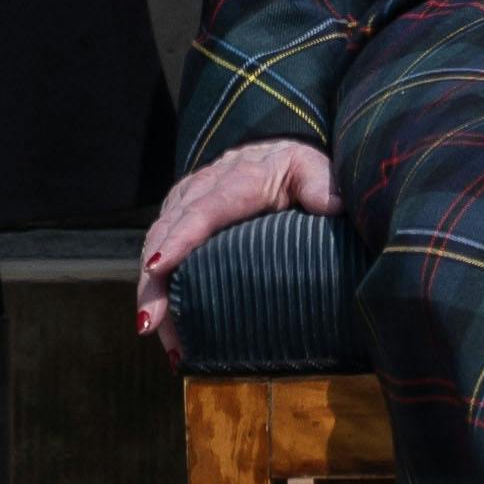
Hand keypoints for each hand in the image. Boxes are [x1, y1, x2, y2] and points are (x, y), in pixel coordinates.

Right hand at [138, 139, 341, 353]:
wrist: (270, 152)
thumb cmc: (295, 169)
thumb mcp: (312, 170)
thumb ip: (320, 185)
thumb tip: (334, 205)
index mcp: (239, 179)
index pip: (204, 210)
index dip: (181, 238)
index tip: (160, 267)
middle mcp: (201, 188)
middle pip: (169, 233)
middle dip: (154, 280)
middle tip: (150, 323)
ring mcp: (184, 202)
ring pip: (156, 243)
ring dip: (149, 290)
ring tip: (152, 331)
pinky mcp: (176, 216)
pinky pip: (157, 248)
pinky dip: (153, 285)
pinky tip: (158, 324)